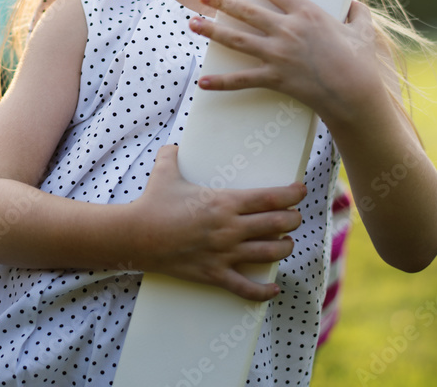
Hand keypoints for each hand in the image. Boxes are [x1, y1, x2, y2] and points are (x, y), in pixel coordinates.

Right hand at [132, 145, 306, 300]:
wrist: (136, 235)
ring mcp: (224, 253)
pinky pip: (246, 288)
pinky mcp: (214, 274)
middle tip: (294, 216)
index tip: (301, 191)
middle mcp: (230, 228)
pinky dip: (264, 291)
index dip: (292, 194)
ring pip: (270, 253)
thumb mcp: (164, 173)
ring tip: (285, 242)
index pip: (270, 198)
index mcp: (224, 202)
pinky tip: (274, 288)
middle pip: (278, 224)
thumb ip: (172, 155)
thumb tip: (173, 145)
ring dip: (285, 248)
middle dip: (293, 220)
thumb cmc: (152, 203)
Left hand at [189, 0, 386, 127]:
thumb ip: (357, 13)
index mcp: (307, 14)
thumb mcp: (363, 31)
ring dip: (212, 31)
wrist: (354, 93)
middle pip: (247, 12)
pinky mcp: (274, 77)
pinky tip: (202, 82)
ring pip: (237, 39)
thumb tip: (355, 3)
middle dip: (222, 1)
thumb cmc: (360, 61)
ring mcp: (277, 54)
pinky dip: (221, 82)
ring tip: (192, 23)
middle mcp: (287, 30)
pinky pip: (242, 80)